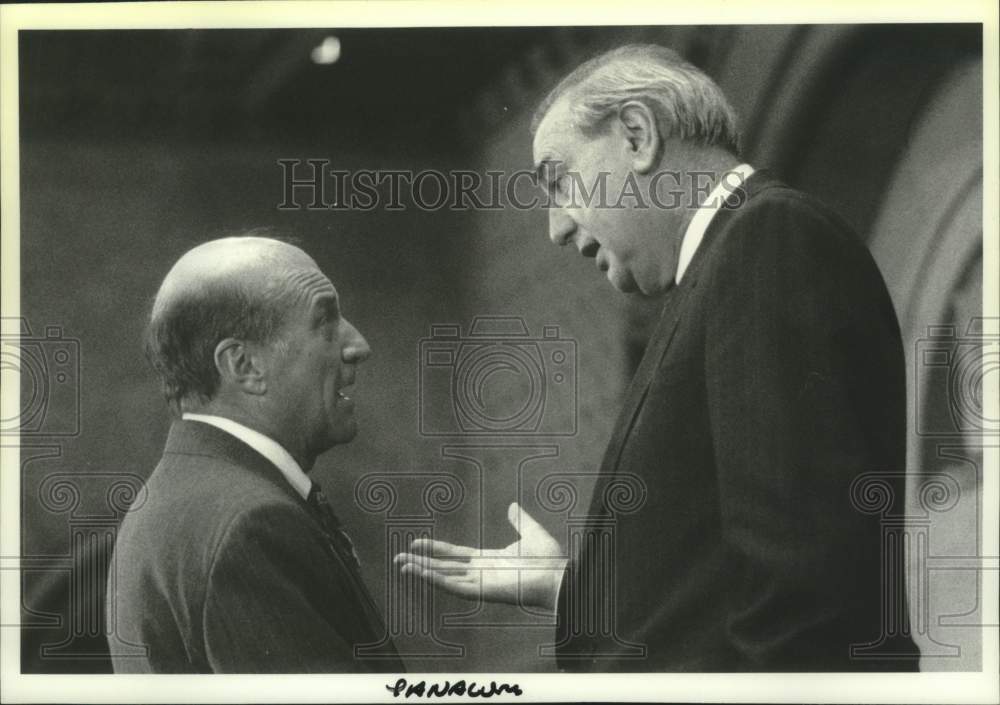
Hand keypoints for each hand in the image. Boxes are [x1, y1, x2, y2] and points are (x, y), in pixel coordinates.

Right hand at [393, 502, 565, 610]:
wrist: (558, 575)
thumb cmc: (549, 559)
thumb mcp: (530, 532)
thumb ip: (519, 520)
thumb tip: (512, 505)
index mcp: (488, 560)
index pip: (454, 555)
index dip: (435, 549)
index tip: (416, 543)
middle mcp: (480, 573)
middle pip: (443, 567)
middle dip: (420, 563)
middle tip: (398, 558)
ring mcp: (480, 584)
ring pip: (444, 578)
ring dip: (423, 572)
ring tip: (402, 566)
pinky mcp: (483, 592)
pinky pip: (455, 586)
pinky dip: (437, 580)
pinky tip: (421, 573)